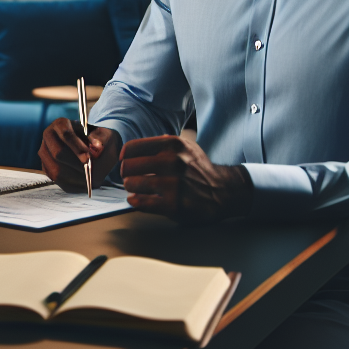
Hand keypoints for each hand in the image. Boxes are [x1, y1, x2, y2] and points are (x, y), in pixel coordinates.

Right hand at [39, 118, 121, 191]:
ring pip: (56, 170)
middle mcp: (49, 137)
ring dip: (75, 177)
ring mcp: (45, 153)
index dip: (76, 147)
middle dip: (76, 165)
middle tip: (91, 171)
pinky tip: (83, 183)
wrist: (92, 148)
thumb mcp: (104, 135)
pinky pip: (57, 181)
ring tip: (89, 179)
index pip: (65, 134)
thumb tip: (96, 149)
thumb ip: (101, 140)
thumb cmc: (97, 140)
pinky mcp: (46, 167)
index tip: (88, 158)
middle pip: (58, 153)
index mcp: (61, 124)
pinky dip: (71, 184)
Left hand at [119, 135, 252, 223]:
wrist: (224, 191)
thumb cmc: (199, 168)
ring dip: (130, 187)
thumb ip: (161, 142)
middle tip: (129, 177)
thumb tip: (133, 147)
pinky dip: (135, 201)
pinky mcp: (174, 205)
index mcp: (172, 144)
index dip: (124, 156)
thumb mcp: (186, 146)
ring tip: (134, 188)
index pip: (132, 148)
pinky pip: (141, 202)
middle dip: (126, 173)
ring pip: (132, 184)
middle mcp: (172, 162)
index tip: (124, 161)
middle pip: (128, 166)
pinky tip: (136, 199)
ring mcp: (173, 184)